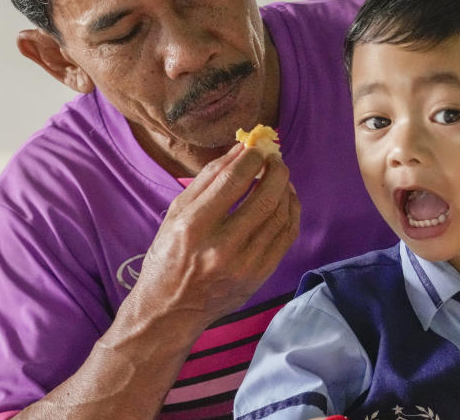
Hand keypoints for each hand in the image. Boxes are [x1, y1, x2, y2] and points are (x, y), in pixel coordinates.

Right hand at [130, 143, 300, 328]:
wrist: (170, 310)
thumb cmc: (168, 255)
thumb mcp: (176, 213)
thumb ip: (208, 178)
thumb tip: (241, 149)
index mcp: (193, 227)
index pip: (232, 181)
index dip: (251, 158)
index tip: (256, 148)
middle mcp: (221, 248)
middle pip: (265, 198)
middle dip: (276, 170)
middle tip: (274, 158)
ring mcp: (245, 266)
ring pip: (281, 216)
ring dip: (285, 189)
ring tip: (279, 177)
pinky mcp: (260, 277)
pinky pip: (287, 237)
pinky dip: (291, 212)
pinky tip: (285, 200)